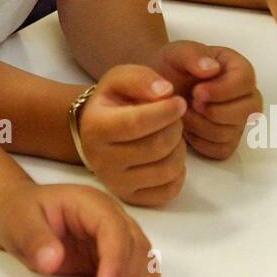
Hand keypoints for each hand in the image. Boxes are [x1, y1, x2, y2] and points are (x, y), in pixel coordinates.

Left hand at [0, 182, 159, 276]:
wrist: (18, 217)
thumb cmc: (19, 216)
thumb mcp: (18, 222)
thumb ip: (33, 239)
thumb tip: (52, 261)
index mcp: (92, 205)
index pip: (116, 231)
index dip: (116, 262)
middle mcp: (114, 220)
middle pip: (138, 251)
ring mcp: (120, 242)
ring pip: (145, 268)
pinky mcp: (118, 263)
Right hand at [70, 64, 187, 207]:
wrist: (97, 131)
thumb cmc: (112, 102)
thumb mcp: (120, 79)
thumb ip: (141, 78)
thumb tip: (166, 92)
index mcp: (96, 127)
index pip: (135, 123)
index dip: (165, 112)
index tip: (180, 102)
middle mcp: (101, 160)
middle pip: (157, 147)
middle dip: (175, 127)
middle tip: (175, 117)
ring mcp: (116, 183)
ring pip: (167, 169)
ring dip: (179, 148)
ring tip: (172, 135)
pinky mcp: (131, 198)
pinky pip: (169, 191)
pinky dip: (178, 172)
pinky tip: (169, 155)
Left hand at [152, 40, 261, 160]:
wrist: (157, 89)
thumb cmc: (171, 67)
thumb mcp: (177, 53)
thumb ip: (193, 55)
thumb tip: (212, 68)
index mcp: (238, 68)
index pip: (246, 81)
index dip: (223, 90)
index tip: (197, 92)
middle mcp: (245, 96)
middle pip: (249, 110)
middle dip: (214, 110)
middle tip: (191, 103)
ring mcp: (238, 121)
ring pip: (231, 132)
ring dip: (201, 125)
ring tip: (184, 112)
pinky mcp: (227, 142)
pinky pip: (220, 149)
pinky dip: (199, 141)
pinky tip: (187, 127)